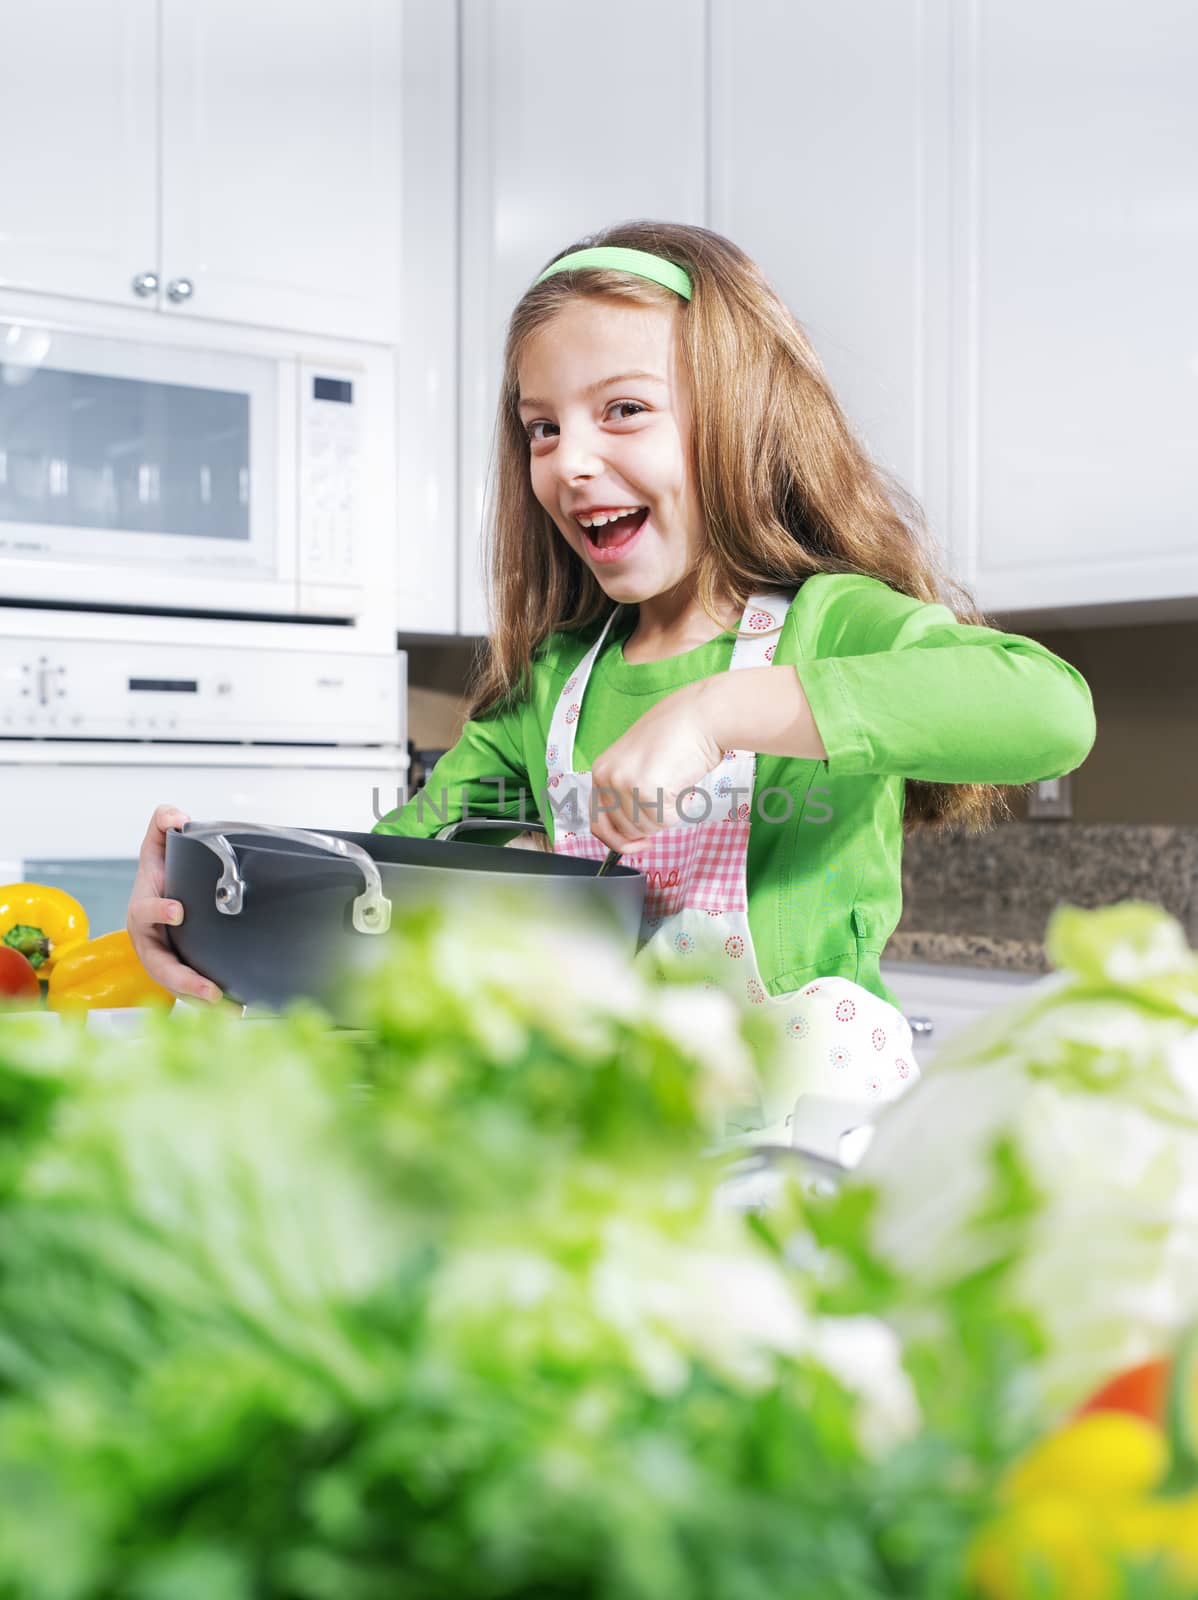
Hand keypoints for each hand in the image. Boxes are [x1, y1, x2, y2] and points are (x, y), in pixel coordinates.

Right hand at [127, 804, 221, 1002]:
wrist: (165, 896)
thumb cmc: (160, 875)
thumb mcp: (159, 844)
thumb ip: (163, 822)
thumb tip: (176, 817)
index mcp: (142, 910)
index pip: (145, 913)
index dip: (158, 911)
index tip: (179, 910)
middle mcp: (149, 940)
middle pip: (160, 966)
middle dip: (183, 979)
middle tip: (210, 989)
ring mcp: (163, 959)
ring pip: (177, 986)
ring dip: (200, 999)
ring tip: (228, 1007)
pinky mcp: (181, 972)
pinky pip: (193, 992)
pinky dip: (212, 1004)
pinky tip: (237, 1009)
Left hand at [588, 682, 724, 854]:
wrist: (700, 716)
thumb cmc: (676, 735)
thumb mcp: (637, 763)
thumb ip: (626, 794)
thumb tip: (629, 837)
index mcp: (601, 771)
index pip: (598, 823)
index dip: (619, 840)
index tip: (639, 843)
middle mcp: (607, 778)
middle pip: (625, 830)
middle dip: (649, 823)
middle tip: (666, 798)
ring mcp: (626, 784)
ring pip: (647, 829)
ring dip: (667, 814)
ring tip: (674, 783)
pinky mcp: (648, 791)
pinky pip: (666, 822)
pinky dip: (680, 810)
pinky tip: (682, 784)